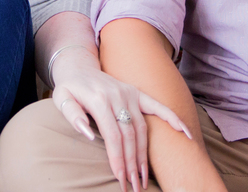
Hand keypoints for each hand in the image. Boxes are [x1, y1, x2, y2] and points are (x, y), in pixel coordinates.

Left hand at [51, 49, 191, 191]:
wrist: (79, 67)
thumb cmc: (70, 88)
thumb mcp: (61, 98)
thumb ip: (72, 115)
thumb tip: (87, 133)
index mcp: (99, 99)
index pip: (113, 135)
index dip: (118, 158)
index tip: (121, 178)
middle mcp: (119, 96)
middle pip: (130, 135)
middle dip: (133, 163)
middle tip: (135, 185)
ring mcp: (130, 94)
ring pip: (143, 129)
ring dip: (145, 155)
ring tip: (144, 177)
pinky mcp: (138, 93)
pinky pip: (159, 106)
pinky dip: (173, 119)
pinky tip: (186, 134)